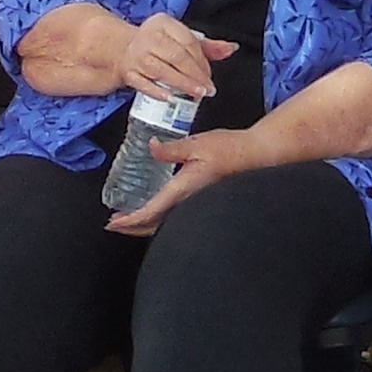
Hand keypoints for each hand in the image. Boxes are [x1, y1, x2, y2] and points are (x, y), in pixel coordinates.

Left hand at [104, 125, 262, 234]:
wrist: (257, 155)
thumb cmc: (230, 149)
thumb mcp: (197, 143)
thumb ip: (171, 149)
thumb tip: (151, 147)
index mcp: (184, 189)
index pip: (152, 212)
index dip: (131, 221)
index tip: (113, 224)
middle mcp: (189, 202)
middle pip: (156, 224)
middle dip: (133, 228)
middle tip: (113, 226)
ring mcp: (196, 204)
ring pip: (166, 222)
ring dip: (145, 224)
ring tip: (129, 221)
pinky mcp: (202, 200)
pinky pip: (176, 216)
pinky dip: (159, 217)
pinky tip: (155, 211)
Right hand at [117, 16, 234, 108]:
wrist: (123, 49)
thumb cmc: (158, 44)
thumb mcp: (180, 38)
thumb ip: (207, 45)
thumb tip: (231, 48)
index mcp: (162, 23)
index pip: (187, 41)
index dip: (202, 60)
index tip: (210, 75)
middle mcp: (148, 37)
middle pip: (176, 56)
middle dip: (195, 75)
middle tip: (208, 89)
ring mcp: (136, 55)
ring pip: (161, 70)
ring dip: (182, 84)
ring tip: (197, 94)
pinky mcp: (128, 72)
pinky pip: (143, 83)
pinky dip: (157, 91)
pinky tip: (171, 98)